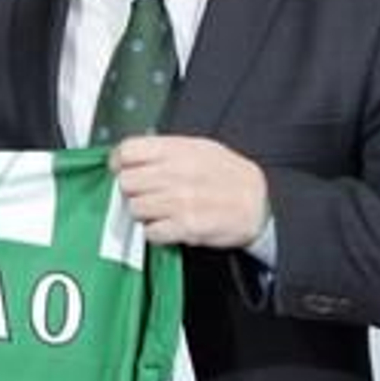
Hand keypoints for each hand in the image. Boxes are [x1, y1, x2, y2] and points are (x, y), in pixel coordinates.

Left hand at [109, 135, 268, 248]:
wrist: (259, 203)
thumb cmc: (228, 175)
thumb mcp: (200, 148)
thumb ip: (165, 150)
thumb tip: (130, 155)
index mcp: (178, 150)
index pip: (128, 151)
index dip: (120, 162)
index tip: (122, 168)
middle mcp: (176, 174)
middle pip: (126, 182)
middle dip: (131, 190)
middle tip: (143, 193)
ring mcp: (179, 201)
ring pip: (135, 208)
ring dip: (143, 212)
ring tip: (158, 210)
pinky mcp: (185, 227)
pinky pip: (150, 232)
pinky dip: (155, 231)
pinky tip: (167, 225)